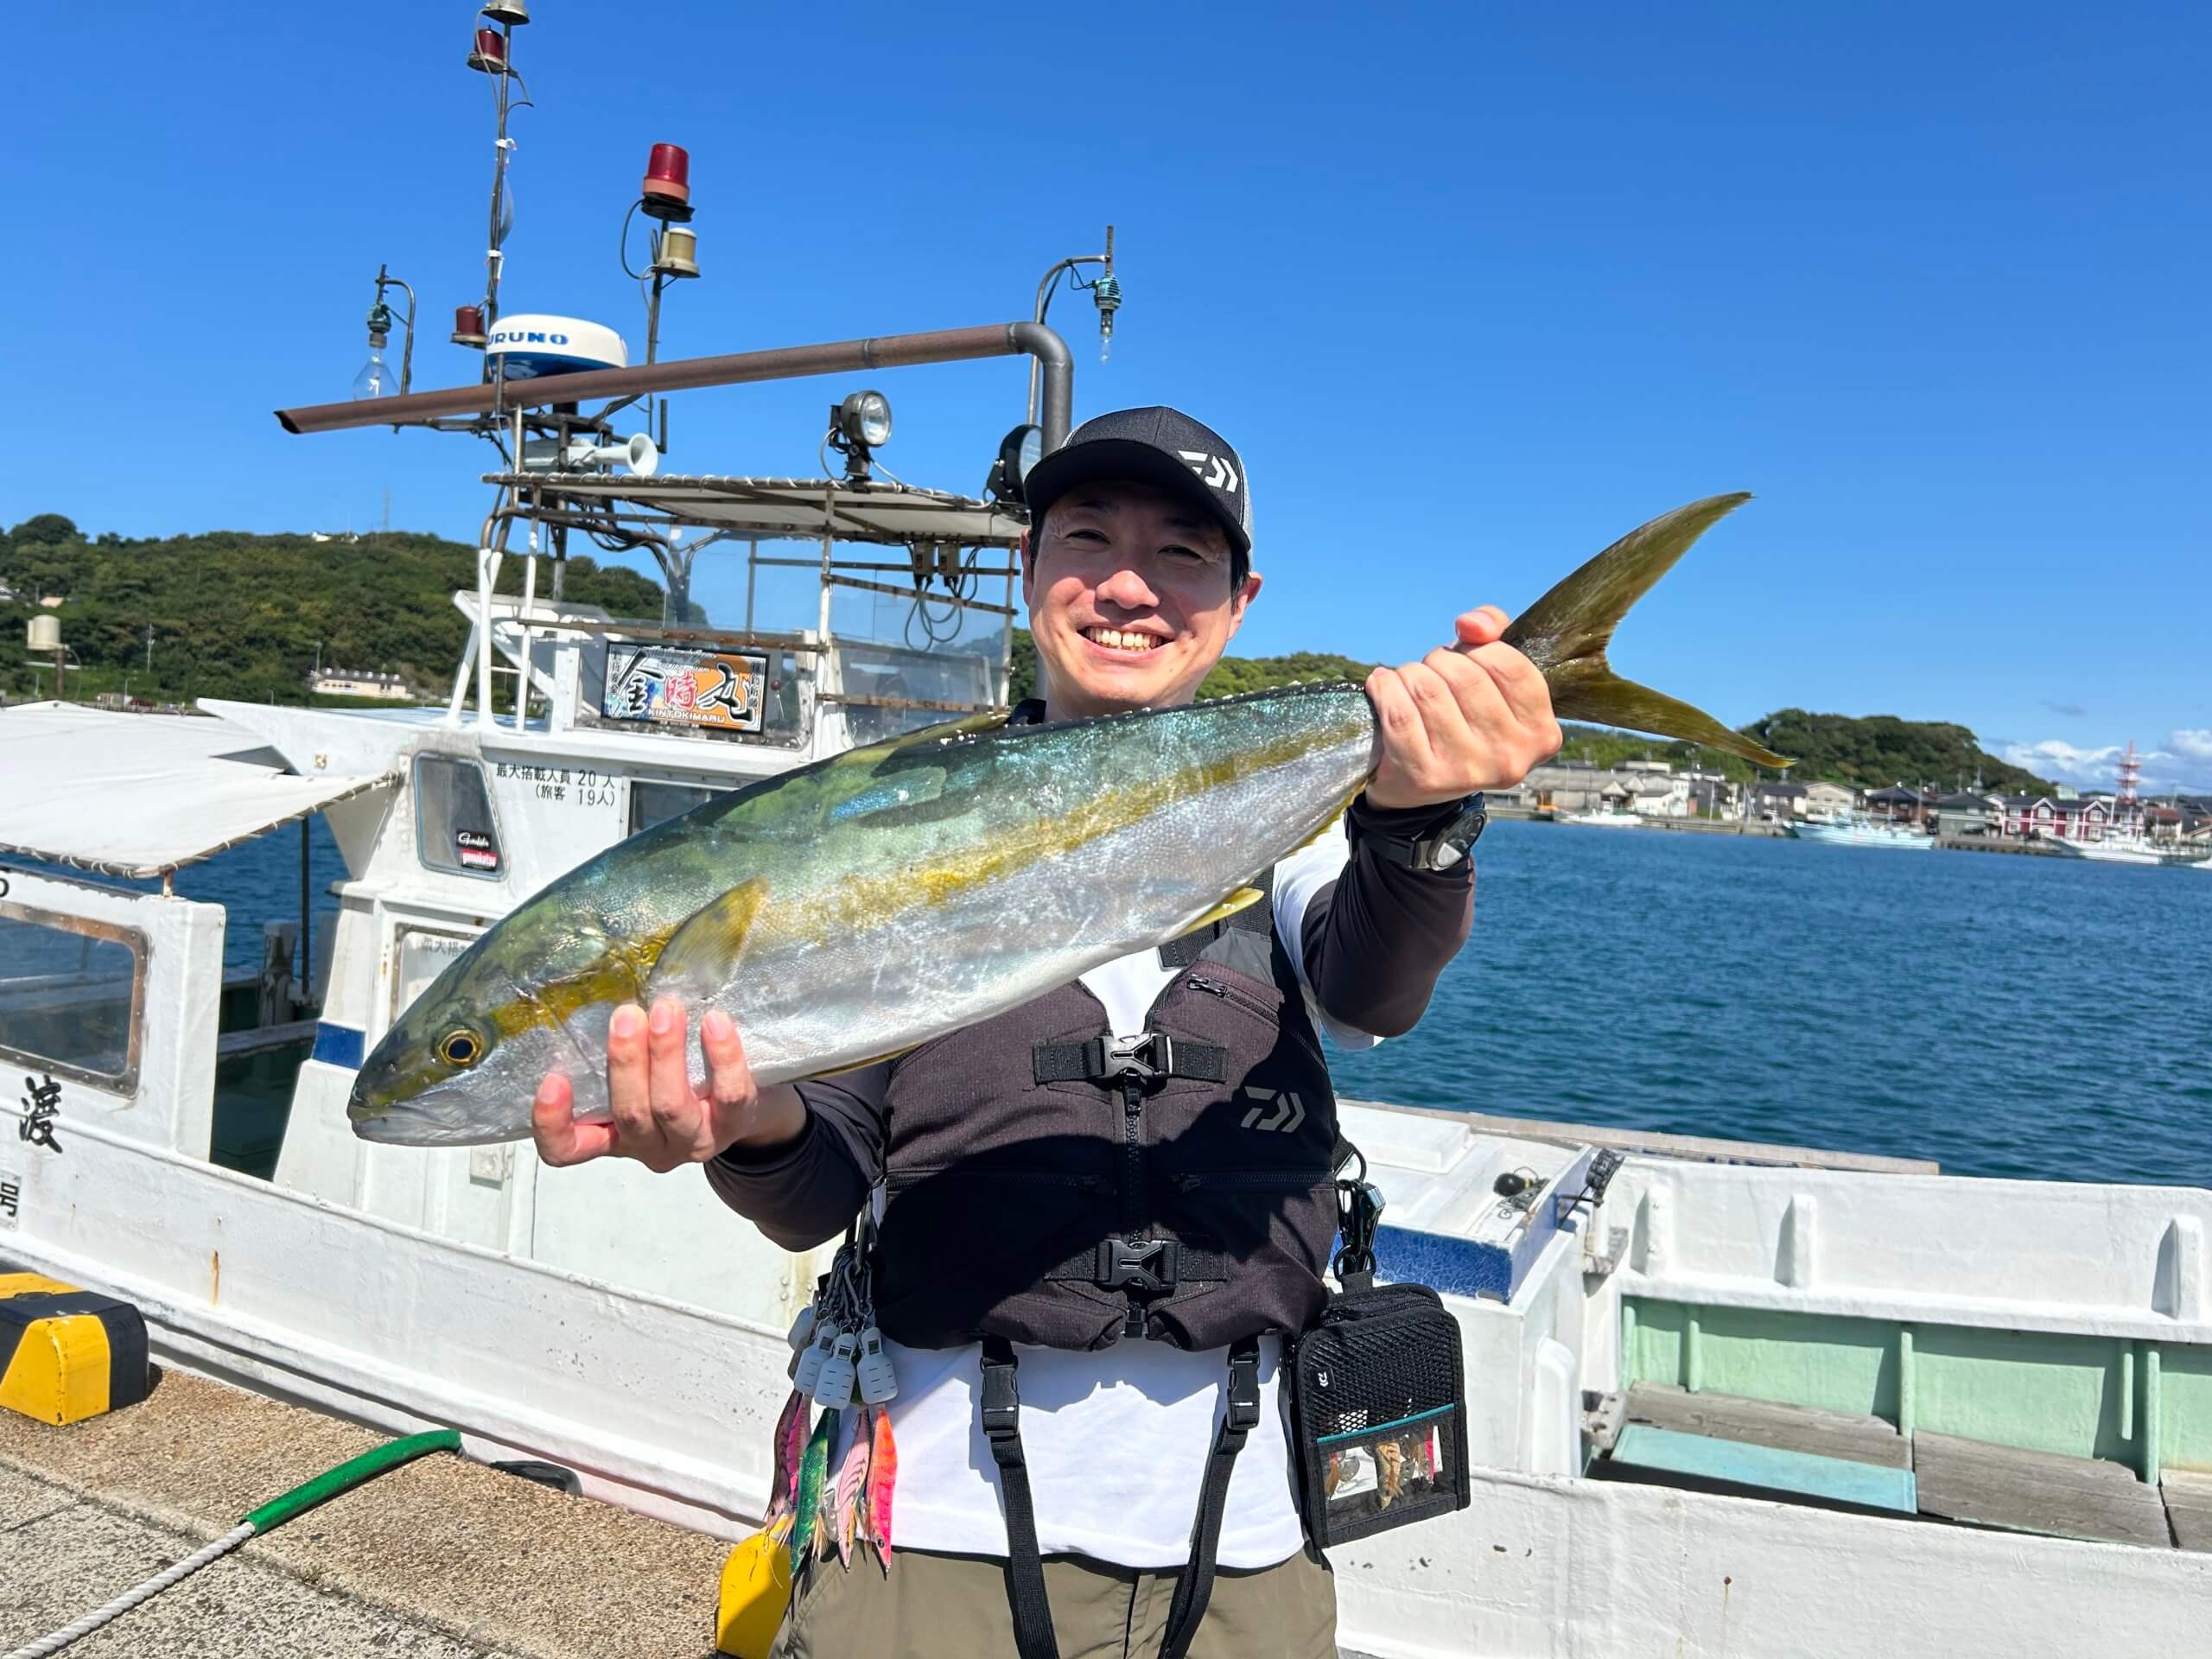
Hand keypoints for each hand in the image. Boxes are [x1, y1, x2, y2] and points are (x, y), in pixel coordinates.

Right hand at [532, 997, 803, 1172]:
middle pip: (629, 1114)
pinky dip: (723, 1057)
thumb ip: (622, 1051)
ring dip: (666, 1055)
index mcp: (614, 1135)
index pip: (568, 1150)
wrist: (752, 1105)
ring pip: (673, 1107)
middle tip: (627, 1014)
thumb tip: (601, 991)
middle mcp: (650, 1147)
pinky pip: (731, 1095)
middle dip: (626, 1061)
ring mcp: (694, 1142)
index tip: (553, 1079)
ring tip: (666, 1010)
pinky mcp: (736, 1126)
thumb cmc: (681, 1079)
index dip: (552, 1124)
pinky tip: (716, 1021)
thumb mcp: (643, 1074)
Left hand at [1363, 607, 1562, 809]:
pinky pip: (1399, 714)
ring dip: (1409, 673)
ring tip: (1407, 681)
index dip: (1477, 648)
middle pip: (1465, 676)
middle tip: (1431, 671)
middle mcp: (1510, 757)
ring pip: (1428, 690)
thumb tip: (1470, 624)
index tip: (1463, 654)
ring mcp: (1467, 771)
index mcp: (1540, 733)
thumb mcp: (1492, 676)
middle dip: (1439, 660)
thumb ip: (1493, 632)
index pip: (1509, 665)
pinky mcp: (1425, 777)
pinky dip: (1385, 689)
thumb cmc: (1462, 717)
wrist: (1421, 782)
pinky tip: (1382, 686)